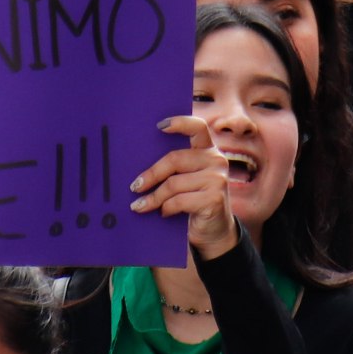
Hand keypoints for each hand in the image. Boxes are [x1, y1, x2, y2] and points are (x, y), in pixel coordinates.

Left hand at [130, 114, 238, 257]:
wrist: (215, 231)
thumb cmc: (195, 200)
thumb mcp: (189, 179)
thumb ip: (177, 167)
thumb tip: (142, 168)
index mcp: (209, 150)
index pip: (198, 127)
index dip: (179, 122)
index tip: (159, 126)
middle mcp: (217, 160)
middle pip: (175, 159)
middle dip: (151, 174)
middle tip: (135, 187)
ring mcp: (217, 179)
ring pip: (174, 184)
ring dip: (154, 198)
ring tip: (140, 206)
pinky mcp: (214, 198)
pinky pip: (179, 201)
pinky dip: (166, 208)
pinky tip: (162, 213)